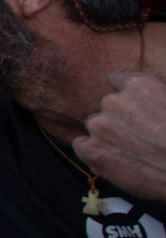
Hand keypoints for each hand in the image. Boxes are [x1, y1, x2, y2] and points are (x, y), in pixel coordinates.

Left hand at [73, 71, 165, 202]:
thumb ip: (157, 91)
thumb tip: (149, 93)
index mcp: (139, 86)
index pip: (117, 79)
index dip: (125, 93)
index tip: (131, 104)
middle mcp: (114, 102)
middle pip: (106, 104)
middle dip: (118, 116)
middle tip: (136, 134)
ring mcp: (99, 126)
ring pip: (94, 124)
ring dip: (105, 133)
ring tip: (128, 149)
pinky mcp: (91, 150)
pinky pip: (81, 144)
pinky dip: (92, 150)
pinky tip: (112, 158)